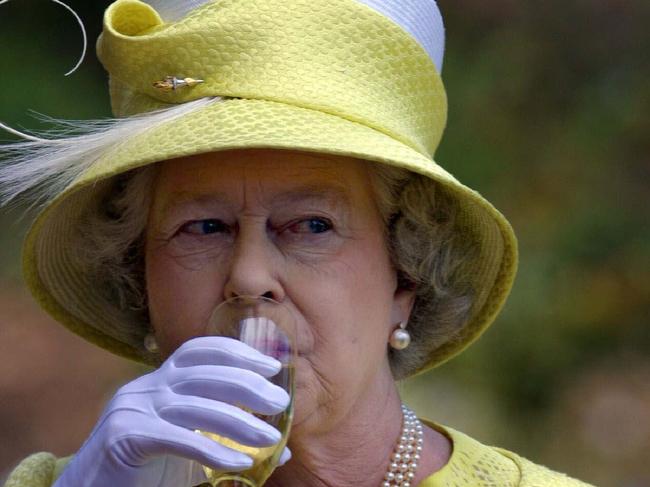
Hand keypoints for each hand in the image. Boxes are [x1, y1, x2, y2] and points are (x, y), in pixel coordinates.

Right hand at [53, 336, 290, 486]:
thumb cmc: (149, 467)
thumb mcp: (194, 449)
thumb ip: (231, 442)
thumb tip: (281, 447)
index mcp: (162, 379)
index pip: (201, 350)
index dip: (238, 352)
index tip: (272, 365)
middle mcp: (148, 386)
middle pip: (205, 374)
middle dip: (247, 385)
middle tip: (279, 401)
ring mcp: (134, 408)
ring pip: (195, 407)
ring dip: (238, 422)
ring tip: (269, 438)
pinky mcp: (126, 436)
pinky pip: (178, 438)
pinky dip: (213, 450)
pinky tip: (240, 461)